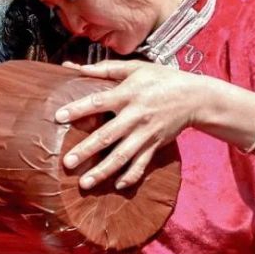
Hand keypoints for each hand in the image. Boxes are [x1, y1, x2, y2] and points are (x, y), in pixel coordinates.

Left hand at [56, 60, 205, 189]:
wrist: (195, 97)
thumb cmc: (161, 79)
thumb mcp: (136, 67)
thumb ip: (106, 69)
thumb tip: (76, 67)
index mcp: (128, 94)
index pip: (98, 102)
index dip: (78, 109)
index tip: (58, 117)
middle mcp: (135, 116)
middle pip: (108, 136)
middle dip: (86, 150)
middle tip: (67, 163)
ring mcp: (145, 134)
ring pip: (122, 156)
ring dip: (103, 171)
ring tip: (85, 183)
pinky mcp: (155, 145)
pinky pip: (141, 165)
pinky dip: (130, 176)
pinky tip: (117, 185)